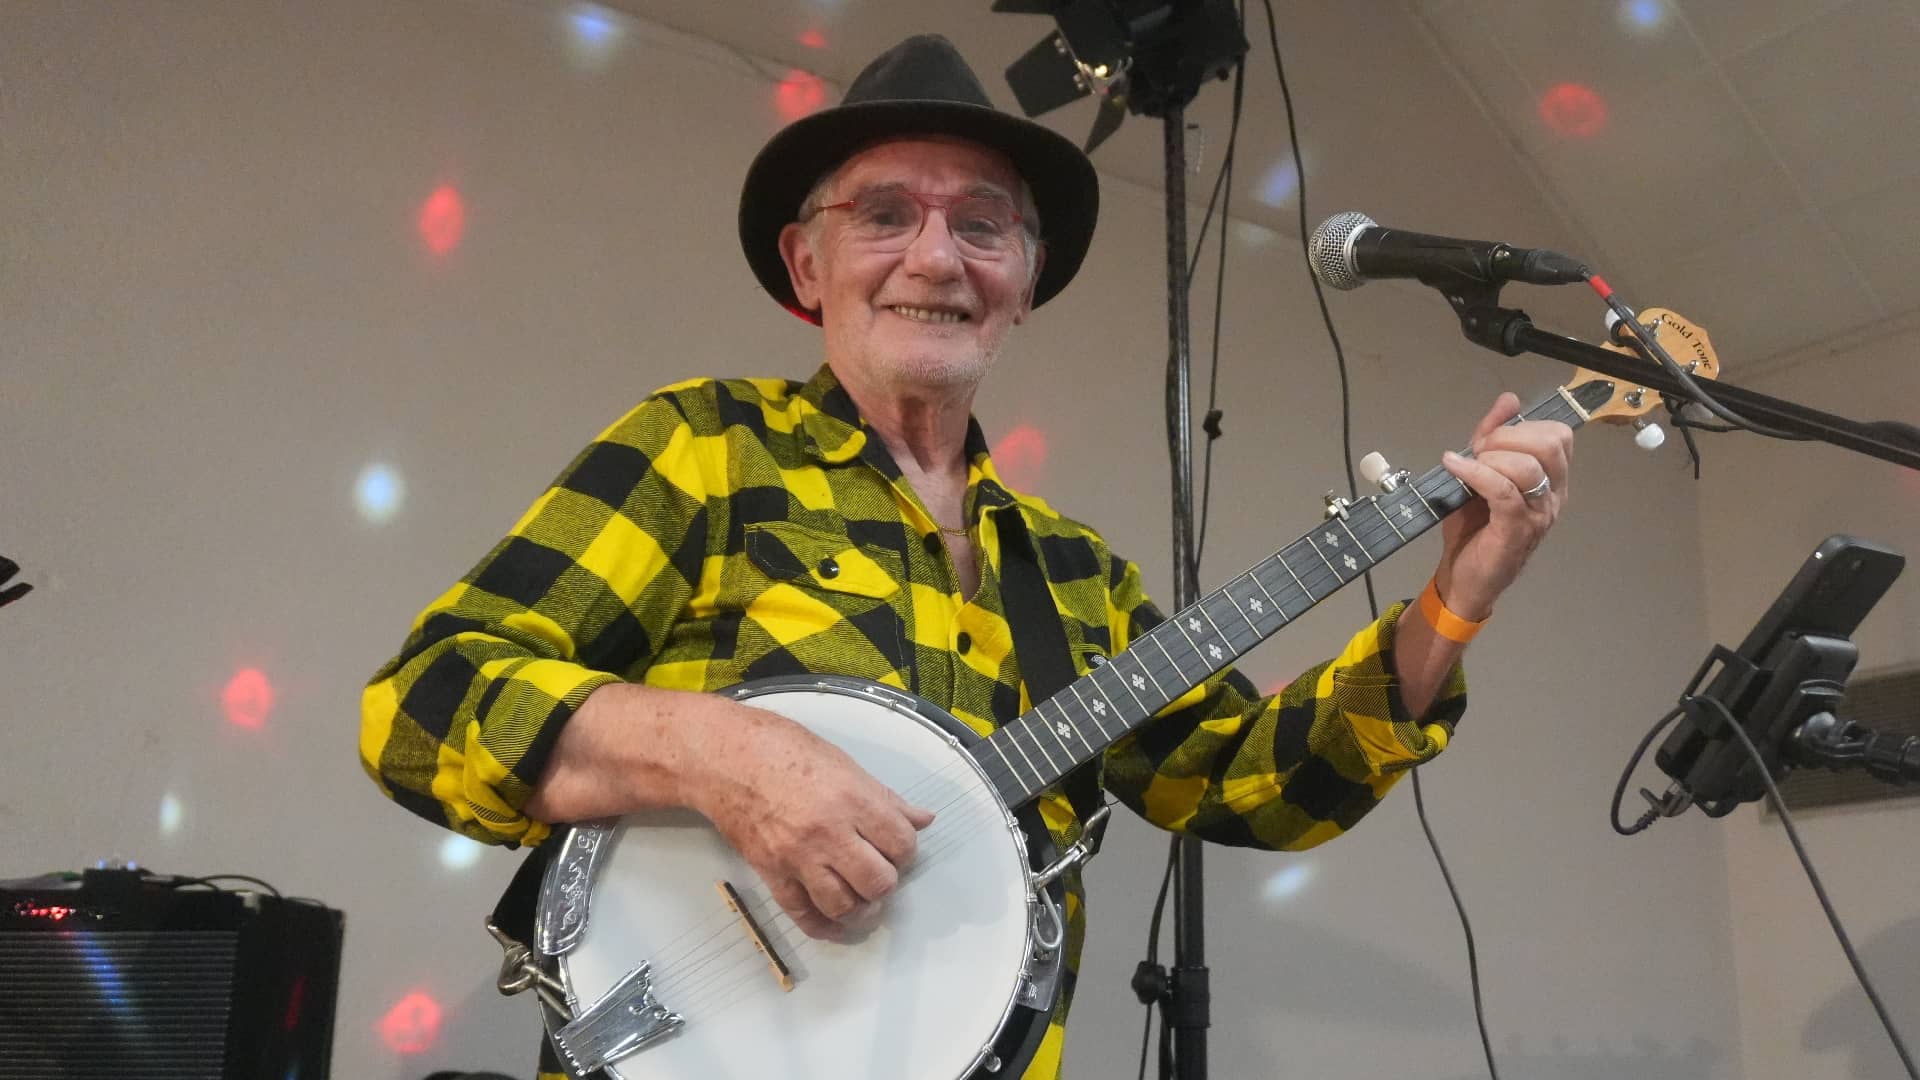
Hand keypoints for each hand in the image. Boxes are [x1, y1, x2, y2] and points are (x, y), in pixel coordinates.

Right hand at [690, 702, 935, 940]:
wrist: (726, 758)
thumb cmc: (782, 750)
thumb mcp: (844, 764)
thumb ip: (886, 798)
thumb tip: (922, 819)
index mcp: (852, 799)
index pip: (901, 843)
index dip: (906, 850)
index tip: (898, 848)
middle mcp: (828, 833)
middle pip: (878, 882)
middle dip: (887, 882)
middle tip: (881, 873)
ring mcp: (798, 857)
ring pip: (844, 906)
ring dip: (860, 911)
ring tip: (863, 903)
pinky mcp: (772, 873)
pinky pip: (802, 914)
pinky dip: (823, 927)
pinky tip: (834, 925)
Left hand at [1433, 392, 1571, 618]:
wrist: (1464, 579)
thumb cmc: (1475, 528)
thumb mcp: (1481, 473)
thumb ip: (1493, 437)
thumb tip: (1508, 399)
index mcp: (1552, 480)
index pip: (1559, 435)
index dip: (1523, 426)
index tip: (1490, 438)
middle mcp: (1554, 496)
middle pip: (1550, 444)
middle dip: (1508, 436)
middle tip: (1479, 450)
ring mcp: (1538, 514)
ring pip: (1528, 466)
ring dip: (1491, 456)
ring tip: (1467, 465)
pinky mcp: (1517, 530)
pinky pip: (1503, 490)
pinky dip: (1475, 473)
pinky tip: (1453, 467)